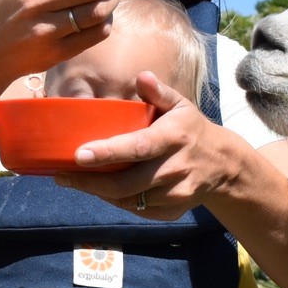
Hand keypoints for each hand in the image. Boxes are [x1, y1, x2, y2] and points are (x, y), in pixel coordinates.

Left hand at [52, 72, 248, 220]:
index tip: (78, 155)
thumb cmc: (191, 129)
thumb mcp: (181, 106)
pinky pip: (138, 210)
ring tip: (77, 181)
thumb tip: (142, 76)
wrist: (224, 165)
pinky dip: (118, 202)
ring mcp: (175, 194)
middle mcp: (175, 168)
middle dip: (90, 182)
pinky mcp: (173, 211)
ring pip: (129, 200)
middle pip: (126, 184)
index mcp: (174, 137)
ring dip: (100, 193)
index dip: (107, 153)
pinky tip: (103, 191)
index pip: (137, 147)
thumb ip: (159, 92)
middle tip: (62, 176)